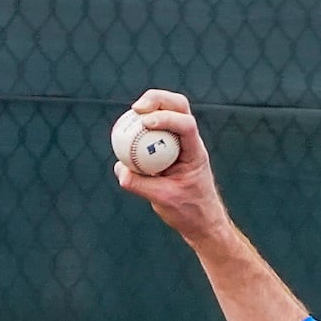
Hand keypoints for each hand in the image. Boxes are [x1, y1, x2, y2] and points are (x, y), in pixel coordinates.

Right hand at [111, 89, 233, 244]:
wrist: (201, 220)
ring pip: (169, 111)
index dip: (166, 118)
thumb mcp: (163, 200)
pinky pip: (154, 128)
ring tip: (132, 112)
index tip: (145, 122)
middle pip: (179, 106)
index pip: (187, 125)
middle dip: (158, 99)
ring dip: (150, 105)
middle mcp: (190, 142)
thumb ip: (140, 184)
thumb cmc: (188, 211)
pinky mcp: (168, 147)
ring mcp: (180, 142)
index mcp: (195, 153)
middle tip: (136, 108)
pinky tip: (126, 129)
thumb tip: (119, 168)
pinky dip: (141, 123)